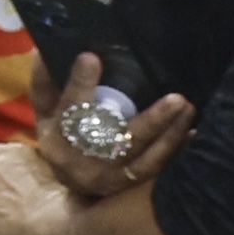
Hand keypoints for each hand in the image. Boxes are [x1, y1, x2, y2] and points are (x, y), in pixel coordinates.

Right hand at [30, 56, 191, 202]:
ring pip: (145, 157)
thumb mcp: (45, 112)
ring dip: (171, 134)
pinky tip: (193, 132)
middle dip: (151, 120)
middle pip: (118, 140)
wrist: (70, 185)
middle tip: (177, 99)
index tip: (91, 58)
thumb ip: (44, 84)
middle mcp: (86, 159)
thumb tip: (41, 49)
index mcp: (61, 135)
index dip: (80, 83)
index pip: (70, 108)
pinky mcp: (129, 184)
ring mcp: (111, 175)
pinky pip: (156, 169)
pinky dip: (175, 150)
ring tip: (189, 109)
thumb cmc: (60, 138)